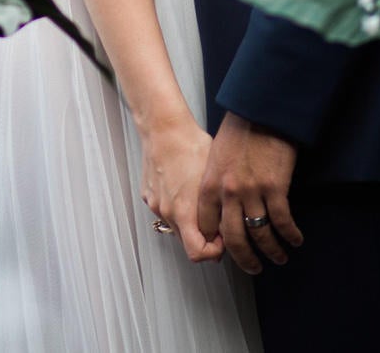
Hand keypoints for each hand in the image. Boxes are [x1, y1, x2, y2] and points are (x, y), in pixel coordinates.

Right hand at [139, 116, 223, 263]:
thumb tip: (230, 224)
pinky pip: (165, 210)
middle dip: (204, 238)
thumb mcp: (215, 178)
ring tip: (203, 201)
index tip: (223, 240)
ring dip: (191, 222)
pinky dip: (177, 207)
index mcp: (184, 211)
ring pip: (176, 225)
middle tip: (218, 223)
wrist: (164, 127)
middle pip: (187, 241)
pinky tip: (186, 188)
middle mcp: (167, 211)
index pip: (197, 253)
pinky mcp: (149, 195)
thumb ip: (220, 207)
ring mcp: (155, 203)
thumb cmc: (190, 144)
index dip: (214, 252)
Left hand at [197, 112, 302, 274]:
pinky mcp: (275, 188)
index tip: (226, 251)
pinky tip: (295, 239)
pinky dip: (290, 234)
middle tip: (253, 267)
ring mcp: (252, 192)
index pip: (207, 225)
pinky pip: (282, 221)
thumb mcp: (216, 155)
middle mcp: (228, 193)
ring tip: (278, 258)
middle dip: (244, 258)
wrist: (262, 110)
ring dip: (271, 251)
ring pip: (259, 234)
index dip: (217, 243)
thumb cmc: (239, 129)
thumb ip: (216, 182)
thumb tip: (221, 205)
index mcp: (210, 184)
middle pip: (233, 239)